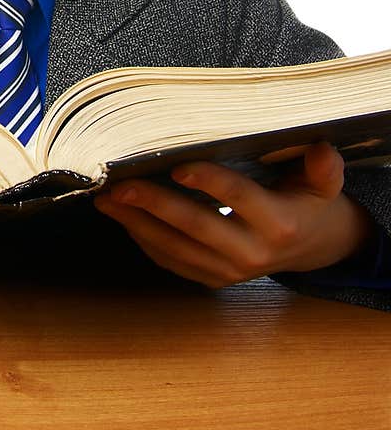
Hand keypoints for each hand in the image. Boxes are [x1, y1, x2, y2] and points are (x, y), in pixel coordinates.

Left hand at [92, 141, 376, 286]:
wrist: (310, 248)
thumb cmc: (308, 203)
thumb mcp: (323, 184)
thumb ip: (322, 167)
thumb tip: (320, 148)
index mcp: (279, 224)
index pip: (238, 199)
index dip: (209, 182)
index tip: (178, 166)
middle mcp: (252, 254)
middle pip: (195, 225)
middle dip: (153, 204)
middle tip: (119, 185)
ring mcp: (229, 272)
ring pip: (175, 247)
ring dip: (136, 223)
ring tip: (106, 200)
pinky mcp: (211, 280)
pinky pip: (170, 261)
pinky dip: (143, 239)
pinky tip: (122, 217)